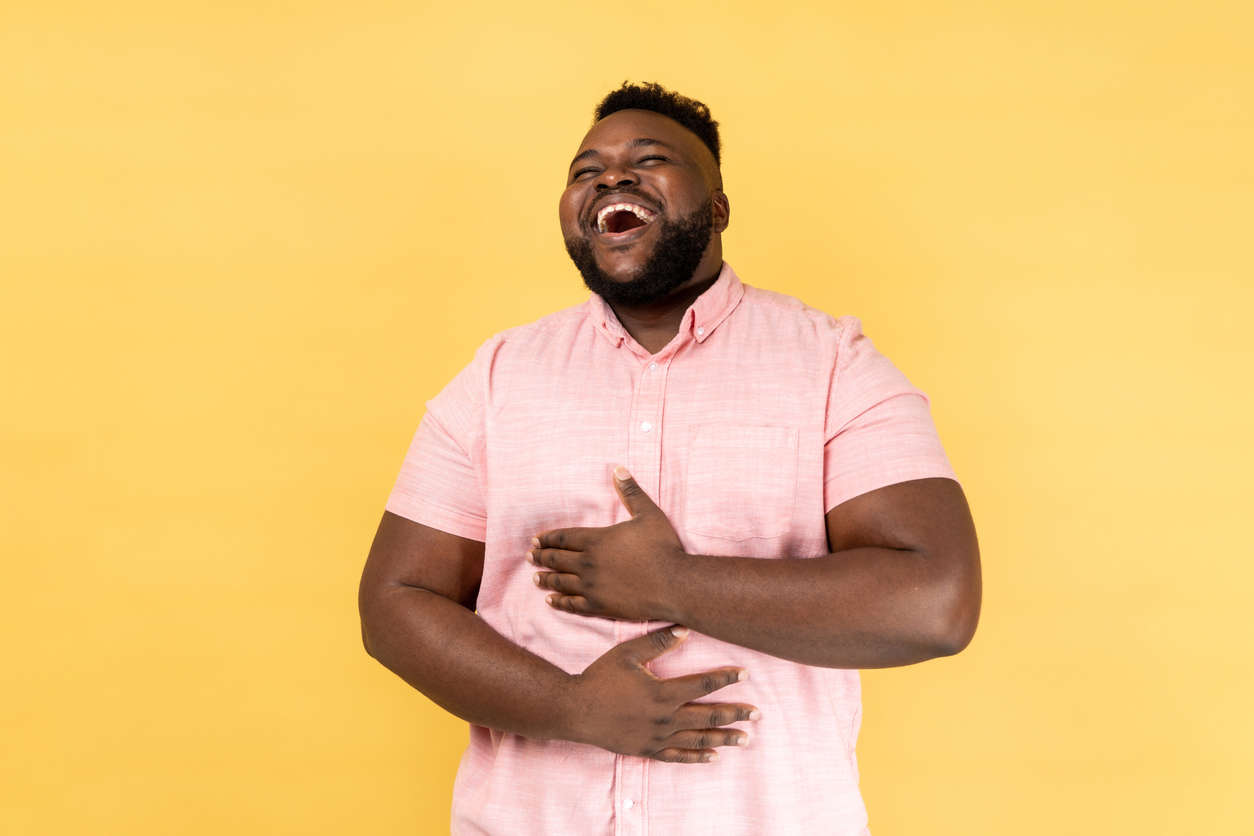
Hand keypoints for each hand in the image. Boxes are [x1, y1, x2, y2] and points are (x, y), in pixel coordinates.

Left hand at [530, 466, 684, 621]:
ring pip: (560, 582)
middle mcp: (588, 563)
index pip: (564, 537)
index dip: (548, 538)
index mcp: (597, 540)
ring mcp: (592, 586)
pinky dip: (559, 602)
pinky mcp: (599, 606)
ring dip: (546, 579)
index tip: (536, 540)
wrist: (674, 584)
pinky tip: (551, 601)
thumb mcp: (648, 514)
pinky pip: (572, 604)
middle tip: (530, 556)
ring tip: (535, 578)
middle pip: (557, 559)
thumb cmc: (663, 547)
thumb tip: (618, 468)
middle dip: (541, 557)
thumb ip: (631, 492)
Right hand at [569, 625, 757, 762]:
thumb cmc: (600, 678)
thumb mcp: (627, 653)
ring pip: (698, 740)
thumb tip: (685, 630)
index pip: (703, 685)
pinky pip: (678, 757)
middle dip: (735, 714)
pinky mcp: (647, 750)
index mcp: (663, 692)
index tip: (745, 674)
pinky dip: (697, 757)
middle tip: (758, 714)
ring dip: (724, 738)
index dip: (726, 678)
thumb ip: (657, 642)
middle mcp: (665, 718)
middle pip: (708, 716)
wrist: (575, 710)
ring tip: (745, 738)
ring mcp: (657, 737)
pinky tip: (714, 757)